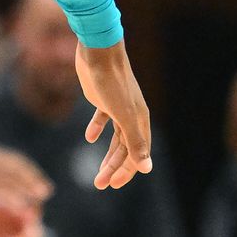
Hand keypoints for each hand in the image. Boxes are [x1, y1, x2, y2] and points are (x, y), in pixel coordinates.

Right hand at [0, 146, 51, 202]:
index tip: (41, 181)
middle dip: (33, 178)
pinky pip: (1, 187)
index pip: (16, 160)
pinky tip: (22, 203)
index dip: (30, 170)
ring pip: (12, 177)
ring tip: (41, 197)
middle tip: (47, 191)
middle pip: (18, 167)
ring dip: (29, 186)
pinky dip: (14, 194)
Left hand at [76, 40, 152, 188]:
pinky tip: (89, 137)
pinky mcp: (102, 97)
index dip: (126, 171)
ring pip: (115, 137)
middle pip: (125, 149)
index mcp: (139, 121)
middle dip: (114, 168)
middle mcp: (131, 116)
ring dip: (107, 155)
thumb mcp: (122, 114)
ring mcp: (117, 106)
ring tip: (97, 172)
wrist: (98, 51)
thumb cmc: (111, 81)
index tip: (112, 185)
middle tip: (100, 184)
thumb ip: (134, 141)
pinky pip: (102, 118)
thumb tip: (147, 169)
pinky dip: (96, 128)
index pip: (136, 154)